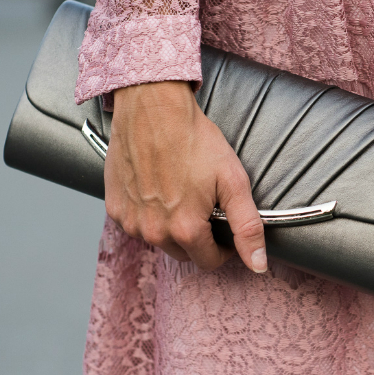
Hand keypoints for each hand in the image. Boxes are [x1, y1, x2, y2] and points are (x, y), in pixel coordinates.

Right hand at [105, 80, 266, 271]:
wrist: (153, 109)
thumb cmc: (194, 140)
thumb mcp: (232, 181)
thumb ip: (247, 227)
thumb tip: (259, 264)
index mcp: (184, 230)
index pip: (209, 261)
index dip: (224, 249)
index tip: (226, 231)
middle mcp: (153, 232)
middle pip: (183, 253)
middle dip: (198, 239)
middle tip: (206, 209)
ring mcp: (130, 221)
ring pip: (159, 240)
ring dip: (172, 228)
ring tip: (183, 196)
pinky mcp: (114, 207)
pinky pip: (136, 223)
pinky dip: (149, 214)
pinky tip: (159, 190)